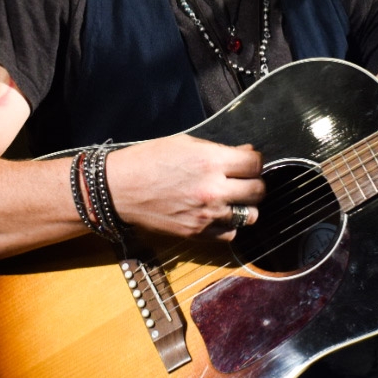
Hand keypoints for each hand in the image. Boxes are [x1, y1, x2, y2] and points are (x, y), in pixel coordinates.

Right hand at [105, 134, 265, 239]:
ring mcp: (207, 214)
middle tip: (245, 180)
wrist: (119, 189)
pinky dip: (230, 224)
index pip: (255, 163)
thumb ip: (218, 150)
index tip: (248, 161)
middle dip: (255, 183)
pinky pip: (231, 233)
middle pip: (258, 190)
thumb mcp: (185, 143)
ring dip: (246, 206)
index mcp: (210, 161)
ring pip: (251, 215)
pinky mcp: (197, 233)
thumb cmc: (148, 160)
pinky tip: (219, 214)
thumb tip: (246, 153)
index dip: (255, 160)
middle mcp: (213, 189)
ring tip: (234, 199)